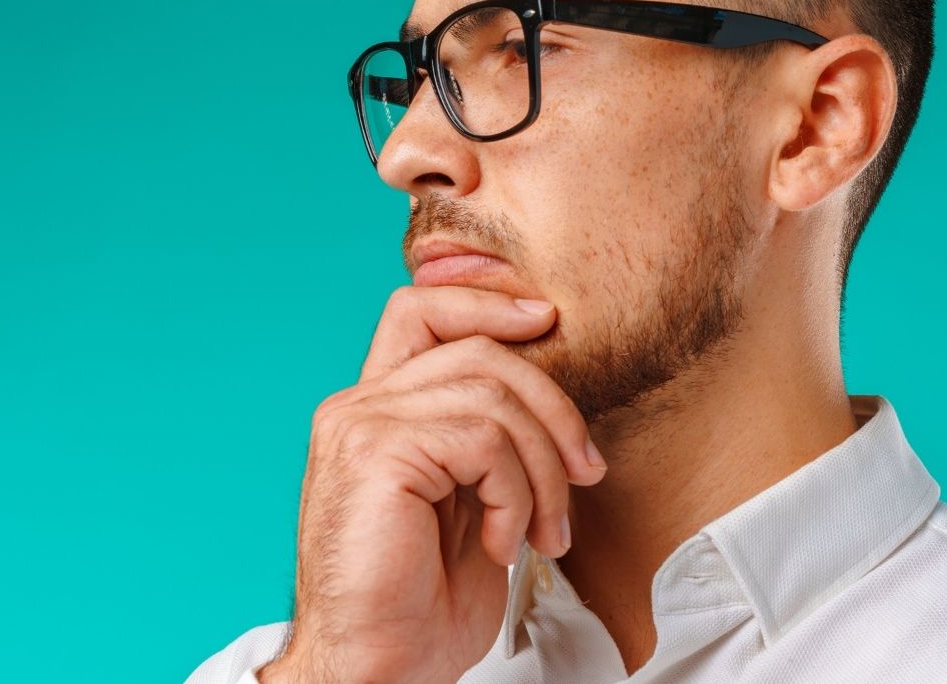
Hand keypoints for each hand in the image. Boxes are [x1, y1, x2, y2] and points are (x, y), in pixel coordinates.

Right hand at [258, 285, 607, 683]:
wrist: (377, 670)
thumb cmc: (420, 603)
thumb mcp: (469, 503)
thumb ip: (486, 442)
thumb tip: (552, 401)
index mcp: (376, 410)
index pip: (422, 310)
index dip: (486, 300)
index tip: (546, 319)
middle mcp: (359, 406)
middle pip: (480, 348)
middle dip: (554, 407)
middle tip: (586, 475)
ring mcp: (360, 425)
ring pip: (491, 393)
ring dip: (544, 468)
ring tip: (542, 532)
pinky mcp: (373, 453)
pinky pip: (482, 440)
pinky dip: (516, 493)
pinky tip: (502, 543)